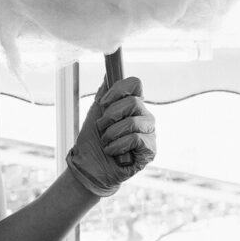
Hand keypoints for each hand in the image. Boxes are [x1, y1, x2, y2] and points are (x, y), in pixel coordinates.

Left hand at [66, 76, 156, 196]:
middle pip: (134, 102)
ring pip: (133, 121)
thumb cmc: (93, 142)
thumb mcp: (95, 113)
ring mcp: (149, 133)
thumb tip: (109, 72)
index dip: (118, 90)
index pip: (135, 84)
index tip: (103, 102)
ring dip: (111, 134)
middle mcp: (144, 116)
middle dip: (110, 117)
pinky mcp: (150, 150)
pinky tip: (113, 152)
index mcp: (133, 105)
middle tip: (102, 129)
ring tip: (106, 143)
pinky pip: (136, 139)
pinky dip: (118, 146)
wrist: (89, 168)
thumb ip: (104, 93)